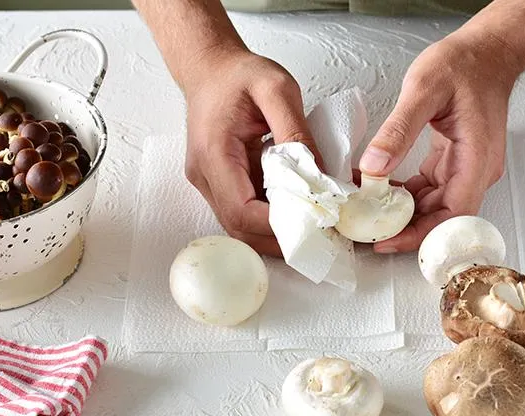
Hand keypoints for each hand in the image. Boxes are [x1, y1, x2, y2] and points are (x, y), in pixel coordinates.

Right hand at [183, 50, 320, 256]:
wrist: (210, 68)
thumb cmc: (238, 75)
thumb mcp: (277, 90)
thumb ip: (297, 131)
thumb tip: (318, 173)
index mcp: (214, 153)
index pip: (241, 209)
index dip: (275, 225)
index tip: (311, 222)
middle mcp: (205, 174)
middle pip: (239, 227)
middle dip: (278, 238)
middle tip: (319, 234)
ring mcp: (209, 181)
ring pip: (240, 225)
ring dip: (275, 231)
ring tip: (312, 225)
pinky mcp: (219, 182)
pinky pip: (243, 210)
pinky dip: (269, 216)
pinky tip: (296, 209)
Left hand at [358, 28, 516, 253]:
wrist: (489, 50)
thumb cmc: (466, 64)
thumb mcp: (424, 90)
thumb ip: (398, 131)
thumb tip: (374, 167)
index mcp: (476, 159)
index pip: (452, 215)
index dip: (420, 235)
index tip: (389, 241)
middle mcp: (476, 170)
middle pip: (444, 218)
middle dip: (407, 229)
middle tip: (369, 232)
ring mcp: (468, 168)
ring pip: (436, 206)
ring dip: (405, 213)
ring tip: (370, 211)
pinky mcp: (457, 162)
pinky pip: (433, 189)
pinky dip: (409, 194)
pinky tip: (384, 188)